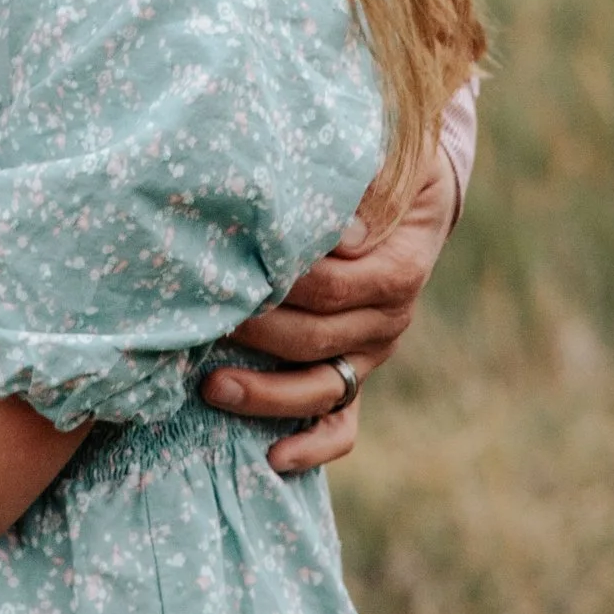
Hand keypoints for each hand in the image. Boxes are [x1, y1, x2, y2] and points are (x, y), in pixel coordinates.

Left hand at [199, 146, 456, 477]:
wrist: (415, 194)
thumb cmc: (386, 163)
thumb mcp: (391, 155)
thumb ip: (364, 184)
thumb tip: (338, 230)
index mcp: (396, 269)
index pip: (330, 286)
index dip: (279, 283)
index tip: (227, 271)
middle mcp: (388, 319)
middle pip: (314, 339)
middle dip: (253, 333)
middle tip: (198, 319)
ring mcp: (370, 353)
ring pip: (322, 390)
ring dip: (264, 395)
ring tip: (209, 387)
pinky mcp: (356, 373)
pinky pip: (343, 425)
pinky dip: (312, 446)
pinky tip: (272, 458)